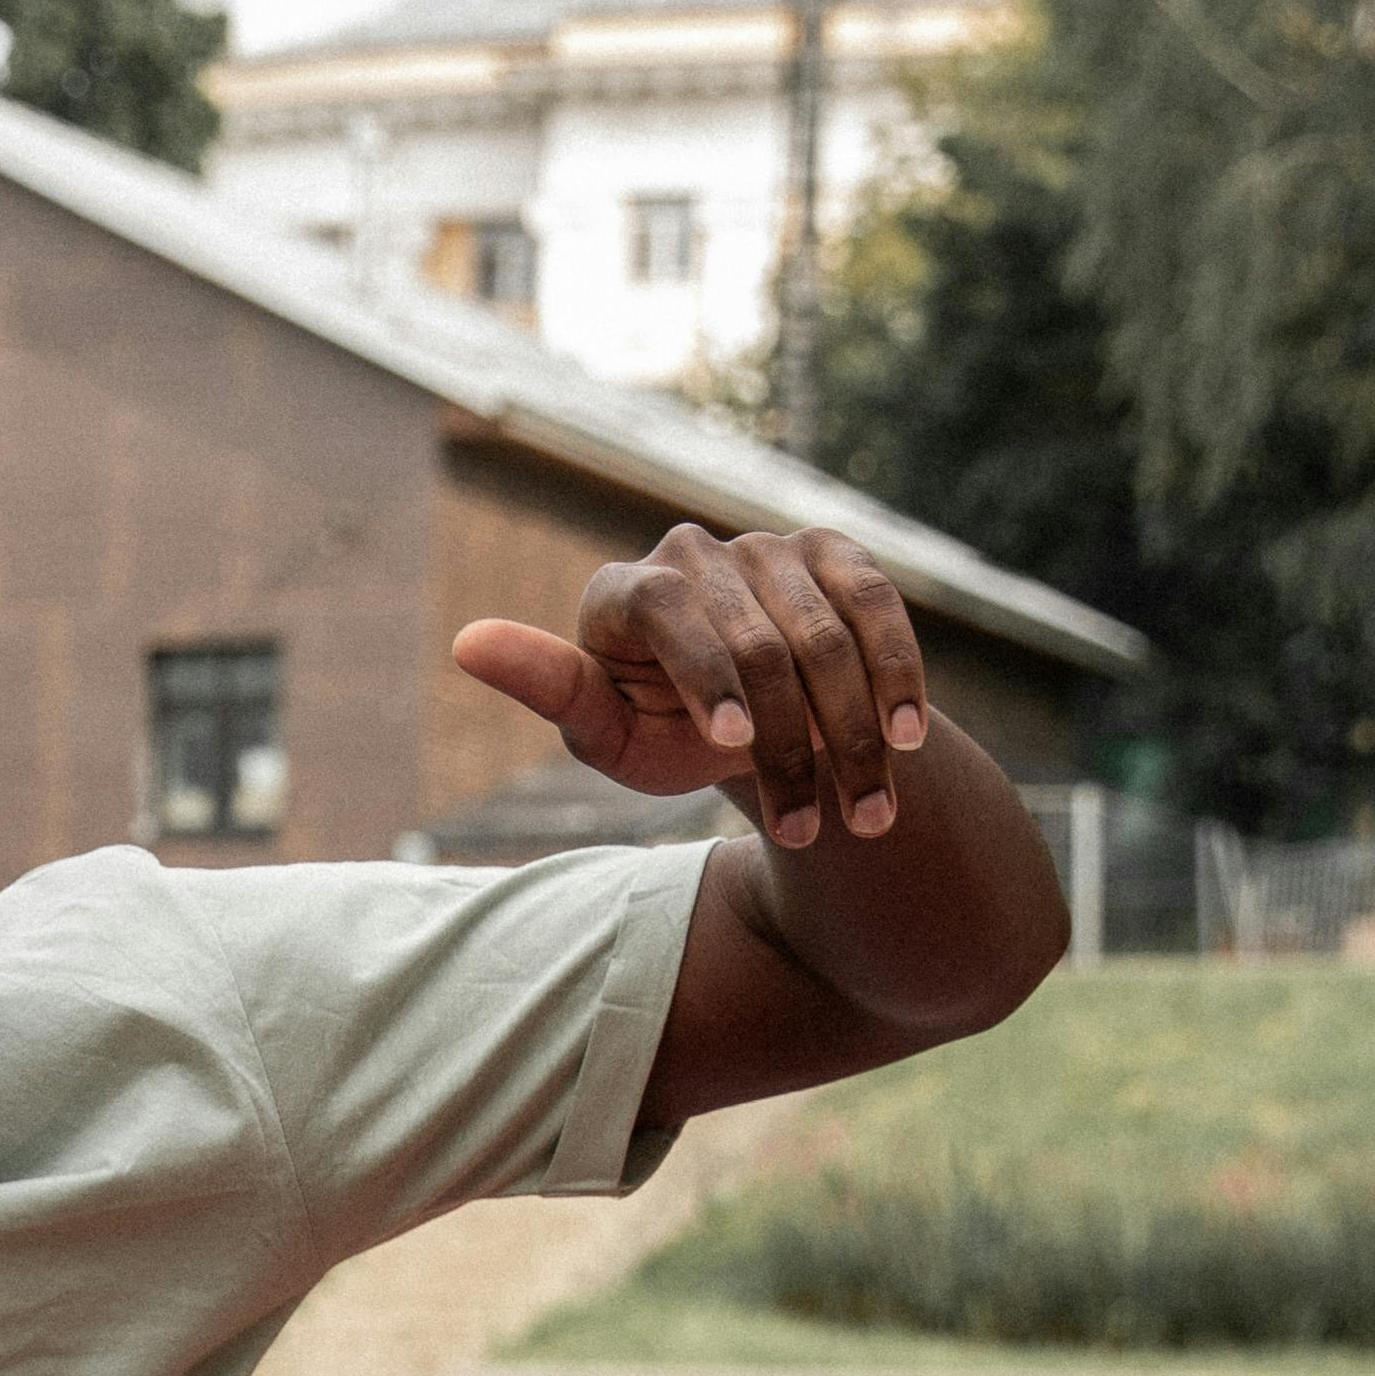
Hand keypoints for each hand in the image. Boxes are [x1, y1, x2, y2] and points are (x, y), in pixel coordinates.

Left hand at [452, 522, 928, 849]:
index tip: (735, 742)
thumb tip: (466, 641)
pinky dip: (897, 674)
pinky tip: (908, 739)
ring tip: (868, 813)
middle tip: (809, 827)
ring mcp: (770, 548)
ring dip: (853, 733)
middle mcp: (696, 552)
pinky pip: (876, 607)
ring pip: (826, 634)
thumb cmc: (661, 736)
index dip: (706, 671)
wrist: (748, 724)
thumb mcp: (609, 736)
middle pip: (757, 638)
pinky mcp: (835, 555)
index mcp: (626, 589)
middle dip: (789, 741)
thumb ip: (554, 692)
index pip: (668, 608)